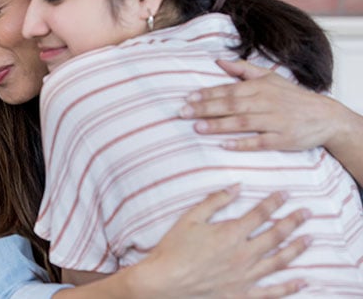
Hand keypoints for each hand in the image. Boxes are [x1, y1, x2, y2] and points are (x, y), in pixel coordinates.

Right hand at [131, 185, 310, 298]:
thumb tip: (236, 187)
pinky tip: (302, 281)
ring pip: (279, 260)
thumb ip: (214, 201)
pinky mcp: (242, 294)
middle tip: (307, 213)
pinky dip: (289, 287)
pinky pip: (272, 292)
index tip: (286, 194)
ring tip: (310, 239)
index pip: (260, 214)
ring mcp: (245, 276)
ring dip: (297, 248)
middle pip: (275, 235)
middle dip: (293, 221)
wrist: (164, 282)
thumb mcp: (189, 219)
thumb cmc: (173, 249)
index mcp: (231, 233)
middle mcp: (243, 254)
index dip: (274, 202)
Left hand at [179, 59, 341, 150]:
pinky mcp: (283, 139)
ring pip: (243, 122)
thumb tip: (218, 60)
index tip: (188, 97)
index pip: (229, 90)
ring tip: (197, 127)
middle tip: (183, 112)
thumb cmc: (292, 96)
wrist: (326, 116)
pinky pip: (260, 142)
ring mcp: (275, 122)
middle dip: (206, 108)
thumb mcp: (270, 77)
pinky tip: (225, 145)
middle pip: (232, 105)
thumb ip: (243, 69)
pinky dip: (243, 144)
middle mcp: (267, 102)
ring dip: (219, 125)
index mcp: (261, 87)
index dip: (208, 94)